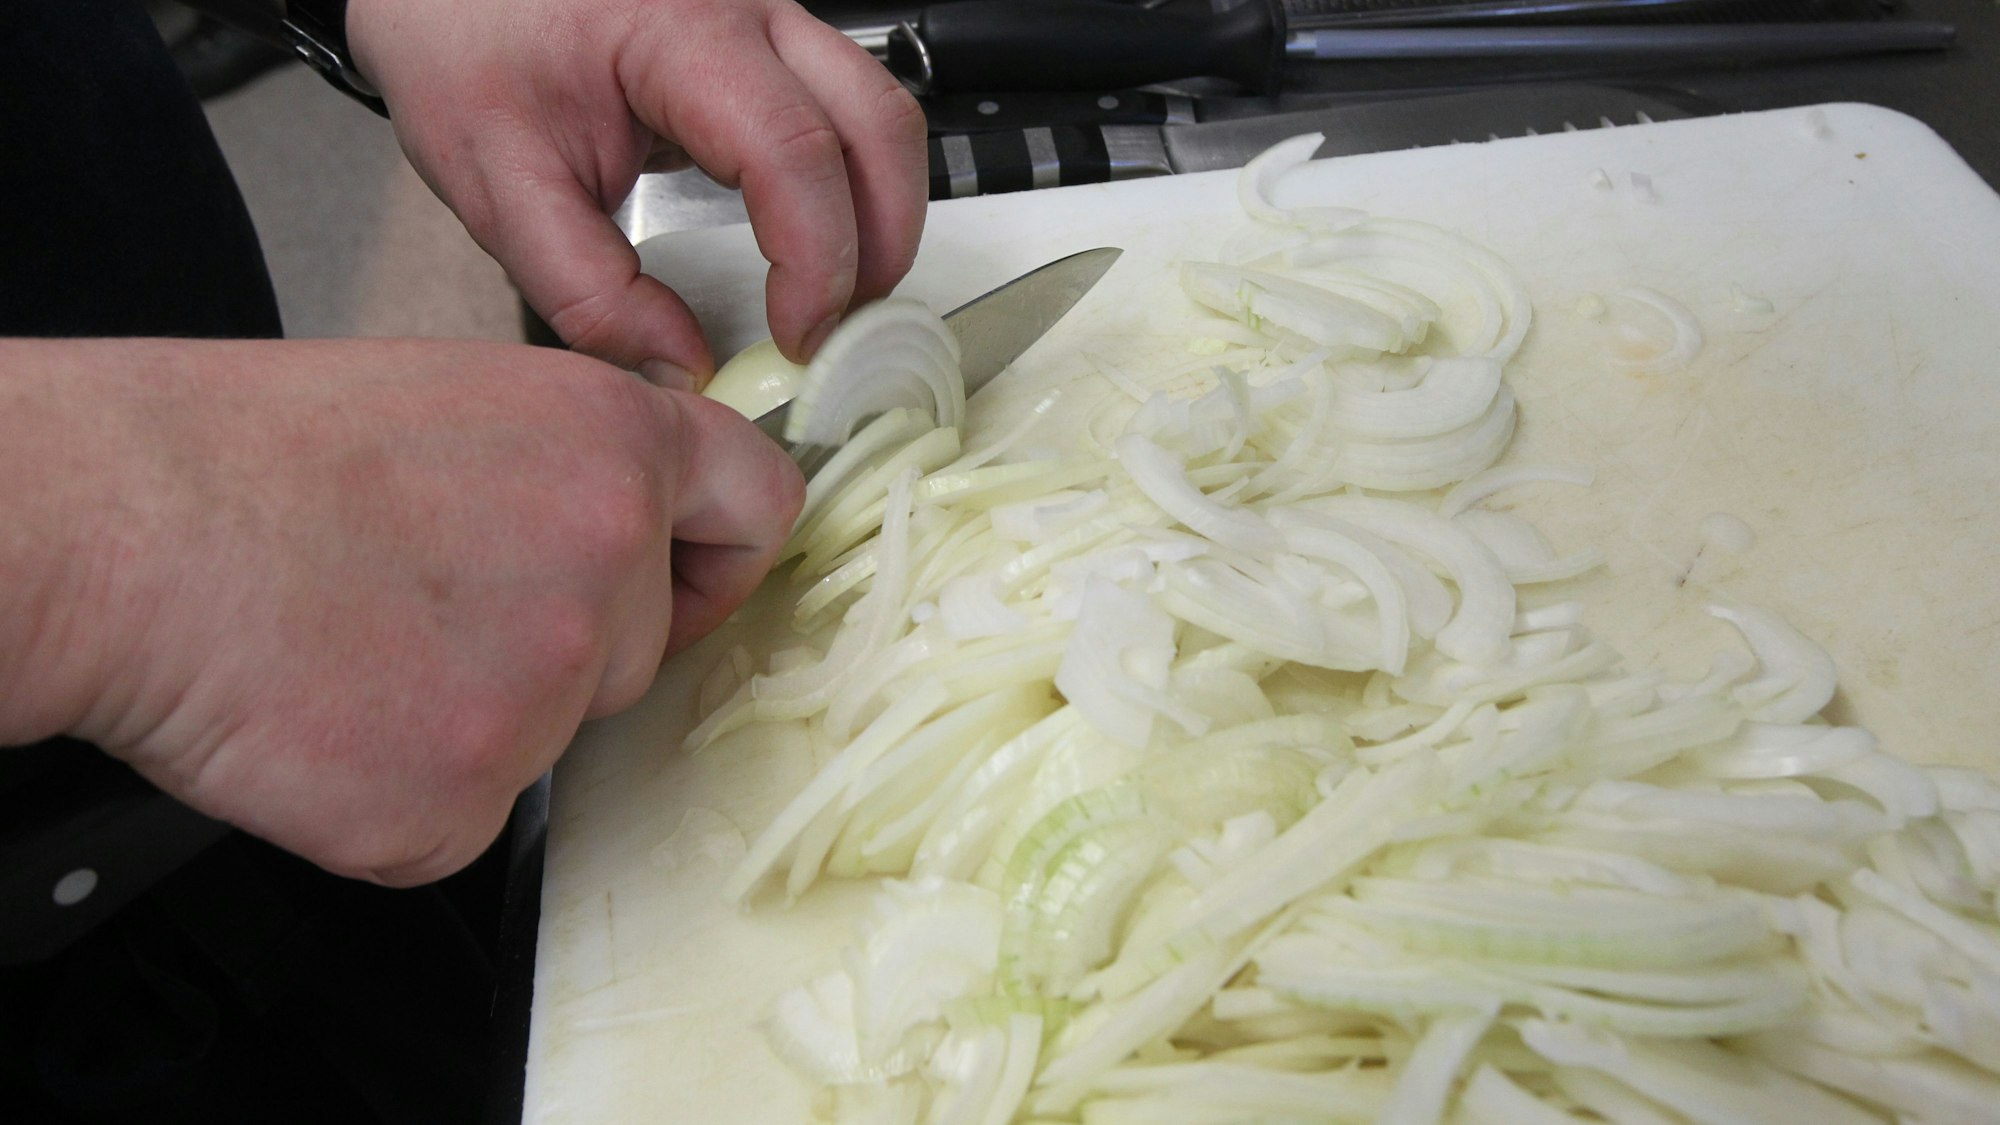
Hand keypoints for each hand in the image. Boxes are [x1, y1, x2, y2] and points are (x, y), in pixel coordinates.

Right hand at [0, 338, 800, 884]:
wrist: (122, 534)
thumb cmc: (256, 455)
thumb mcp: (467, 398)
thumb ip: (585, 465)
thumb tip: (642, 528)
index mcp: (617, 447)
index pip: (759, 510)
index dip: (724, 555)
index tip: (693, 577)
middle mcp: (609, 570)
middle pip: (647, 646)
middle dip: (567, 641)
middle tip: (431, 597)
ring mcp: (544, 697)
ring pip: (557, 733)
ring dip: (478, 714)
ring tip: (363, 639)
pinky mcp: (462, 804)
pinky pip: (472, 813)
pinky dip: (406, 788)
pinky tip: (333, 710)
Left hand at [345, 0, 928, 385]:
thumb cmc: (462, 47)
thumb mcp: (499, 186)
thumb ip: (588, 292)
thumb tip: (681, 369)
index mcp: (679, 35)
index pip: (795, 153)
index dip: (816, 262)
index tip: (794, 339)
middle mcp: (746, 10)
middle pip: (878, 126)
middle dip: (880, 246)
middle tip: (835, 331)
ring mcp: (769, 17)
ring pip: (883, 115)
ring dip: (881, 216)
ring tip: (833, 296)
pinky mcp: (770, 41)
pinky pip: (850, 111)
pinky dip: (853, 187)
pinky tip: (813, 243)